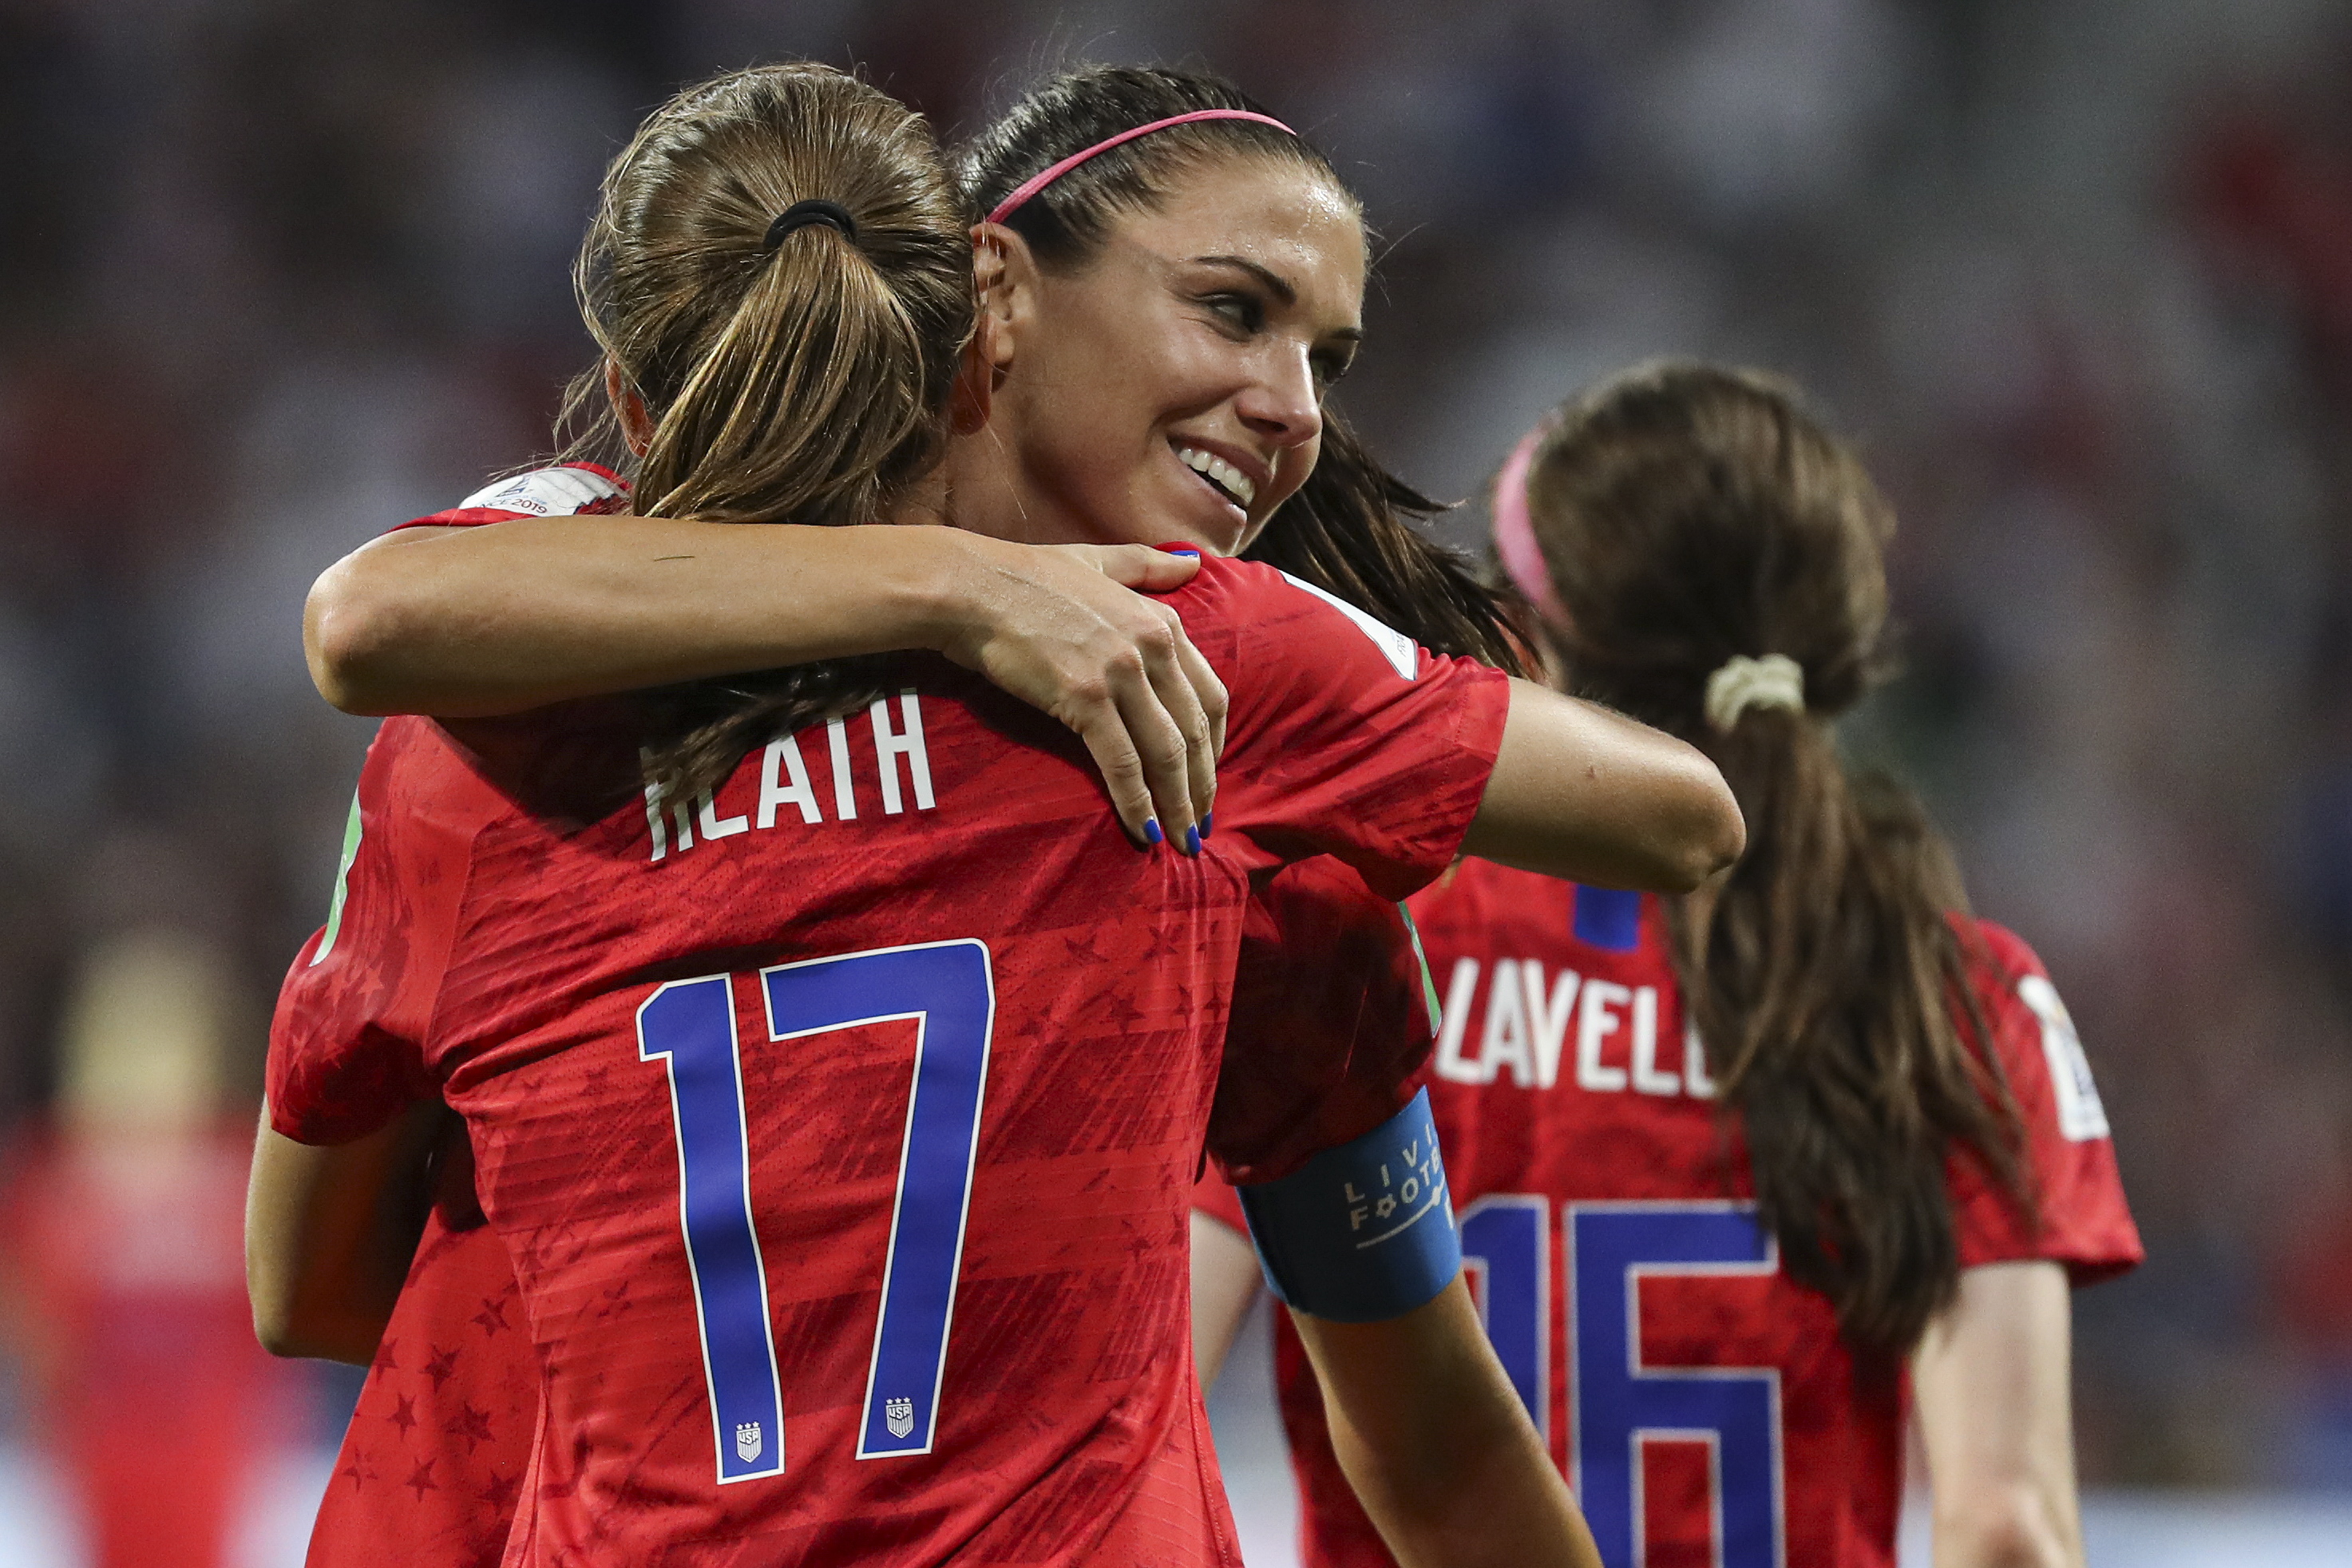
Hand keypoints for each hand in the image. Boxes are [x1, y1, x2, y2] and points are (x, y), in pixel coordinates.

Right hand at [934, 534, 1226, 847]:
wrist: (970, 587)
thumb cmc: (1026, 576)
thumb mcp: (1099, 560)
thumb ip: (1149, 566)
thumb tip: (1194, 563)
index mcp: (1161, 621)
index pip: (1209, 695)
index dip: (1215, 744)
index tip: (1209, 775)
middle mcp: (1151, 648)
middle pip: (1195, 732)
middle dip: (1203, 784)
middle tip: (1203, 823)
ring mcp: (1121, 674)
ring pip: (1166, 754)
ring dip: (1178, 804)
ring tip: (1184, 840)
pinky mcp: (1085, 700)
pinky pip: (1122, 764)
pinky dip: (1137, 803)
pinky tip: (1144, 832)